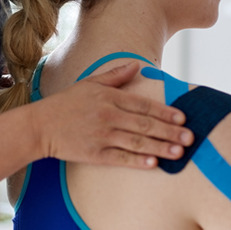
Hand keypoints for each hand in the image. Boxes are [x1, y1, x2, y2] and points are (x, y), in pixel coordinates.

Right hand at [32, 61, 193, 168]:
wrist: (39, 126)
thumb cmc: (66, 103)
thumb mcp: (90, 83)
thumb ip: (115, 75)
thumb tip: (137, 65)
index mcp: (109, 97)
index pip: (143, 105)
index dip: (164, 111)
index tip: (182, 117)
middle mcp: (108, 116)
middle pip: (145, 124)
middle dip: (170, 131)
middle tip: (190, 137)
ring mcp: (101, 136)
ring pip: (137, 142)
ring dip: (160, 147)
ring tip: (180, 152)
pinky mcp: (94, 154)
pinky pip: (120, 158)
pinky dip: (137, 161)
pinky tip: (154, 163)